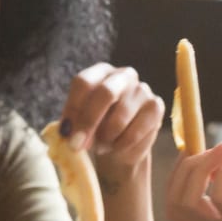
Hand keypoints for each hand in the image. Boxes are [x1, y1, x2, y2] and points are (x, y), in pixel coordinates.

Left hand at [59, 63, 164, 187]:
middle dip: (89, 121)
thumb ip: (73, 125)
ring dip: (106, 139)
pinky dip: (122, 145)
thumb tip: (67, 134)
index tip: (65, 133)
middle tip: (77, 145)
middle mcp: (123, 75)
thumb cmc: (97, 129)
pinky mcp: (156, 107)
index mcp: (99, 73)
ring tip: (101, 146)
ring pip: (120, 118)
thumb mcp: (80, 124)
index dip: (73, 108)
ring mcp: (142, 90)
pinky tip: (117, 147)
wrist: (121, 145)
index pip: (84, 82)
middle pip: (105, 93)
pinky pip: (135, 132)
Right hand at [165, 144, 221, 220]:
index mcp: (219, 220)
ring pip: (186, 202)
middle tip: (213, 149)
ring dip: (200, 169)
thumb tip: (216, 162)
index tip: (202, 148)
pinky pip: (218, 198)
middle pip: (173, 203)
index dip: (180, 172)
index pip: (175, 202)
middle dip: (185, 168)